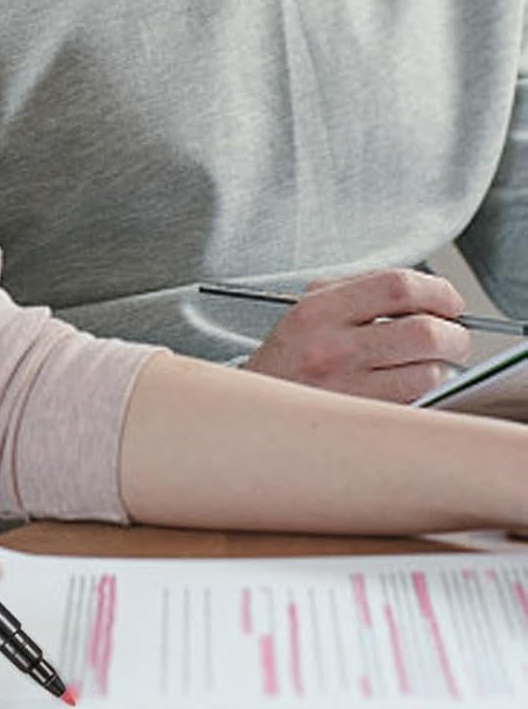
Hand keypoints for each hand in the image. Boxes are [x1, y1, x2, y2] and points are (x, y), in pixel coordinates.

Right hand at [243, 267, 472, 401]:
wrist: (254, 408)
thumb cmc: (292, 354)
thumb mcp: (310, 306)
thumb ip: (362, 289)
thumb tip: (429, 294)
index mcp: (317, 308)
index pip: (398, 286)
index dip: (438, 291)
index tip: (448, 302)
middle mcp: (330, 347)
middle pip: (425, 332)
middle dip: (454, 334)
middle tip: (451, 336)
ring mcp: (345, 389)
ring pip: (429, 372)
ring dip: (440, 367)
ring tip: (425, 363)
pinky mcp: (361, 421)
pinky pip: (417, 401)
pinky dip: (425, 390)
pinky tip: (408, 383)